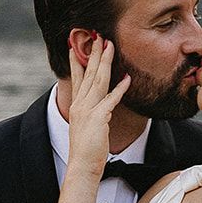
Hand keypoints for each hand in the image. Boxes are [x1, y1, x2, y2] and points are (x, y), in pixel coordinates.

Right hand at [67, 36, 130, 179]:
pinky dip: (120, 88)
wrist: (81, 166)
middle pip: (88, 73)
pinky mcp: (99, 118)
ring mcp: (88, 109)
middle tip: (97, 36)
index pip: (76, 78)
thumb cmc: (87, 150)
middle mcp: (80, 104)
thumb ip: (93, 114)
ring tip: (109, 45)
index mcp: (76, 106)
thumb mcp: (87, 128)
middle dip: (93, 53)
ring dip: (105, 61)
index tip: (74, 46)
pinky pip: (111, 99)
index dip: (76, 61)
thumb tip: (102, 108)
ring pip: (98, 80)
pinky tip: (127, 78)